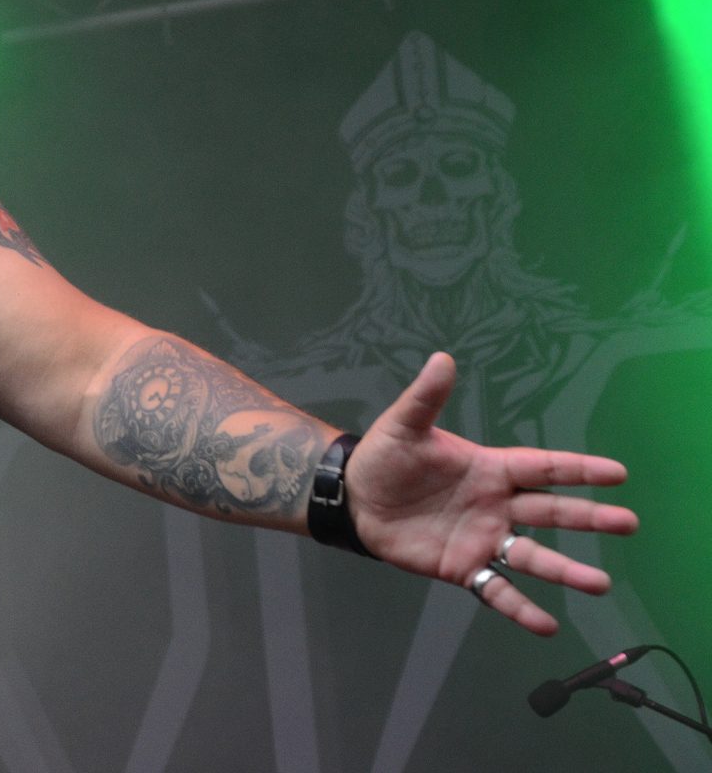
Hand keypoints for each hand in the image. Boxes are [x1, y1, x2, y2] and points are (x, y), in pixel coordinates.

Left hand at [345, 352, 638, 635]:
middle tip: (628, 523)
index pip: (543, 467)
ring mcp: (483, 538)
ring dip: (566, 571)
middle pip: (551, 512)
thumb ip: (426, 397)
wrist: (355, 499)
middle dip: (589, 517)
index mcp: (490, 469)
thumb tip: (442, 358)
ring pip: (533, 557)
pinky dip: (521, 609)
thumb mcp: (404, 425)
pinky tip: (546, 625)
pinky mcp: (463, 567)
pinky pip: (497, 589)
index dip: (578, 470)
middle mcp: (496, 505)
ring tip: (600, 584)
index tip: (618, 473)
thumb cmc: (384, 458)